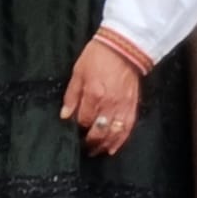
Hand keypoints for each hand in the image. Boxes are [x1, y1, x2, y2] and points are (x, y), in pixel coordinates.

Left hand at [61, 39, 142, 156]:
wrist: (124, 47)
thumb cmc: (98, 56)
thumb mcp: (78, 72)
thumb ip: (71, 96)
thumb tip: (64, 115)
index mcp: (93, 95)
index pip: (83, 120)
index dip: (77, 126)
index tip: (74, 128)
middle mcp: (109, 104)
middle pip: (98, 132)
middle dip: (89, 142)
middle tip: (83, 146)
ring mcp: (122, 106)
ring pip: (112, 134)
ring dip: (103, 145)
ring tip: (95, 151)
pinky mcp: (132, 106)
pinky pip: (127, 129)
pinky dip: (119, 141)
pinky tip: (112, 149)